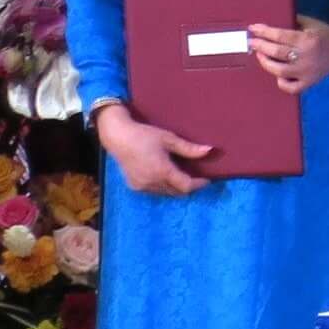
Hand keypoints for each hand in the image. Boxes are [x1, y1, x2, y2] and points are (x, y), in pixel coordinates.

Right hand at [94, 102, 212, 196]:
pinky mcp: (135, 187)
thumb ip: (189, 148)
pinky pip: (155, 191)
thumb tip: (210, 150)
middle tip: (196, 177)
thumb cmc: (144, 135)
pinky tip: (165, 176)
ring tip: (181, 176)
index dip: (198, 185)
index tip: (207, 180)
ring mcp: (142, 186)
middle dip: (188, 187)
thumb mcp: (169, 139)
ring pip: (166, 193)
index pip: (186, 186)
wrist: (118, 137)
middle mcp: (152, 182)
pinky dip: (163, 187)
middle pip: (177, 192)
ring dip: (176, 188)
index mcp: (162, 171)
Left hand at [247, 16, 328, 95]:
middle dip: (260, 46)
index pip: (280, 36)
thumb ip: (292, 22)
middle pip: (277, 52)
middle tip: (251, 42)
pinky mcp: (310, 82)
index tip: (252, 29)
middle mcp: (306, 56)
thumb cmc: (326, 34)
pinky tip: (278, 75)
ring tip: (260, 55)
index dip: (264, 32)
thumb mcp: (310, 23)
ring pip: (279, 70)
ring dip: (266, 62)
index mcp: (307, 39)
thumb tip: (270, 24)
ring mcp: (307, 71)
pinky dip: (281, 82)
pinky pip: (291, 87)